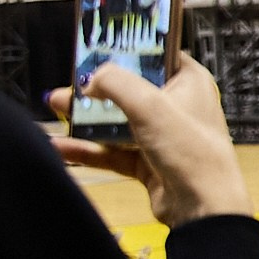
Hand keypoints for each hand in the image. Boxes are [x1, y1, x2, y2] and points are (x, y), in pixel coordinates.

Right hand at [50, 60, 253, 226]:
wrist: (202, 207)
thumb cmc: (191, 152)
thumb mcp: (150, 105)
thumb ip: (116, 83)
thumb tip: (90, 79)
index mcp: (189, 82)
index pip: (155, 57)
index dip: (127, 53)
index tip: (96, 52)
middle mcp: (176, 106)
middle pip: (129, 90)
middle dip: (95, 89)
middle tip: (67, 86)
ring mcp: (161, 136)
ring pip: (117, 121)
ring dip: (86, 117)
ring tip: (55, 108)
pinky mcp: (148, 162)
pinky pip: (112, 151)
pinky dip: (89, 148)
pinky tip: (61, 145)